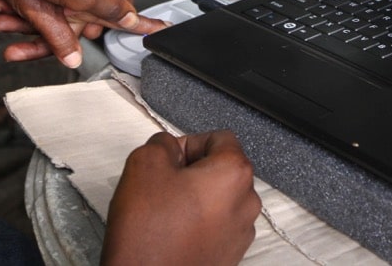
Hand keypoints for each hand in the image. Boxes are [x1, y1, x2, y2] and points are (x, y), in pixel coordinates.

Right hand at [103, 130, 261, 265]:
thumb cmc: (150, 233)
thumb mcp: (145, 164)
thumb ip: (163, 142)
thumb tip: (170, 146)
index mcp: (234, 173)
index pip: (218, 138)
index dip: (188, 144)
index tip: (169, 159)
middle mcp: (247, 202)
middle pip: (220, 169)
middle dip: (191, 172)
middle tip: (162, 185)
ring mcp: (241, 232)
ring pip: (217, 198)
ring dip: (194, 198)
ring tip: (165, 212)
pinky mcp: (230, 255)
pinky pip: (216, 225)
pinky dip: (197, 223)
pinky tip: (172, 232)